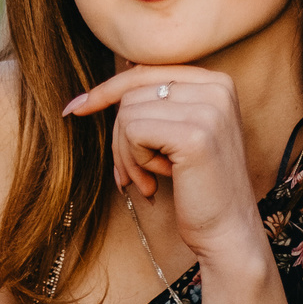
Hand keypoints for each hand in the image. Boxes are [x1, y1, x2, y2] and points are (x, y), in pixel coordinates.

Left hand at [63, 67, 267, 272]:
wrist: (228, 232)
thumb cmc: (198, 187)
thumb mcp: (180, 134)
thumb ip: (155, 106)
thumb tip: (97, 92)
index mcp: (216, 82)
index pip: (147, 71)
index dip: (107, 90)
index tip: (75, 109)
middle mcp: (217, 88)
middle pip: (132, 94)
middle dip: (120, 137)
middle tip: (133, 174)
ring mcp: (208, 110)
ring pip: (127, 114)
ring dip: (128, 155)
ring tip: (148, 179)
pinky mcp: (194, 136)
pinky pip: (133, 132)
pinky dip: (134, 161)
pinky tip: (156, 180)